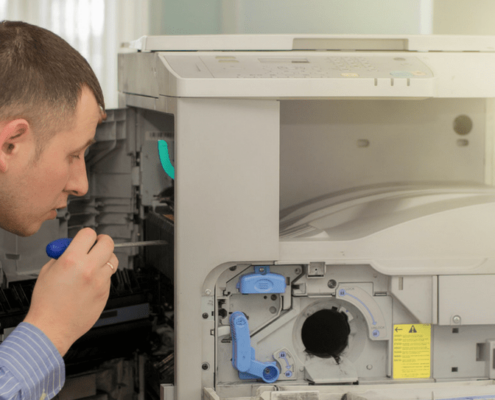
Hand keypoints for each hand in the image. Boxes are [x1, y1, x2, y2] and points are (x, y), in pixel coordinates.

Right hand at [24, 228, 118, 355]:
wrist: (51, 328)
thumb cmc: (46, 303)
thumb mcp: (47, 271)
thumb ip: (63, 256)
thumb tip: (72, 247)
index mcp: (72, 260)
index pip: (89, 234)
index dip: (87, 235)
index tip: (86, 238)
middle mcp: (89, 269)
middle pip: (108, 243)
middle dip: (102, 241)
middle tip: (97, 245)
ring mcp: (100, 281)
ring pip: (113, 260)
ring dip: (105, 259)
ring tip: (94, 265)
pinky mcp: (106, 293)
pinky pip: (109, 277)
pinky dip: (102, 276)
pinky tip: (90, 283)